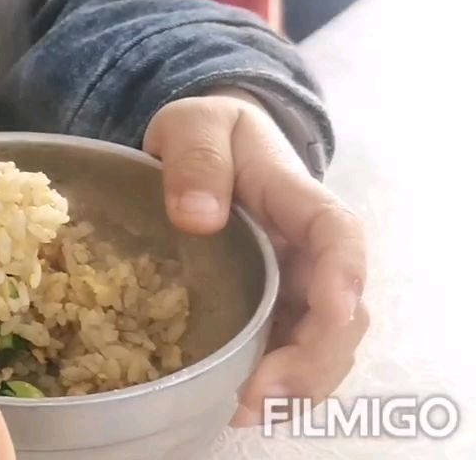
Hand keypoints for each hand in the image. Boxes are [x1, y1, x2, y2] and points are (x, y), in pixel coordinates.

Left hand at [145, 91, 367, 426]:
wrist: (206, 143)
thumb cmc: (206, 132)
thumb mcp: (193, 125)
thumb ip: (196, 160)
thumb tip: (197, 217)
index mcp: (298, 199)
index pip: (338, 236)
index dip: (343, 275)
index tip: (334, 309)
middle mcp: (308, 250)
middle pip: (338, 311)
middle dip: (311, 358)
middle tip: (260, 393)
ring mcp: (294, 284)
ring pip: (321, 345)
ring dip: (295, 385)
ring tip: (246, 411)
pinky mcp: (270, 308)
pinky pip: (288, 353)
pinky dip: (275, 386)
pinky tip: (237, 408)